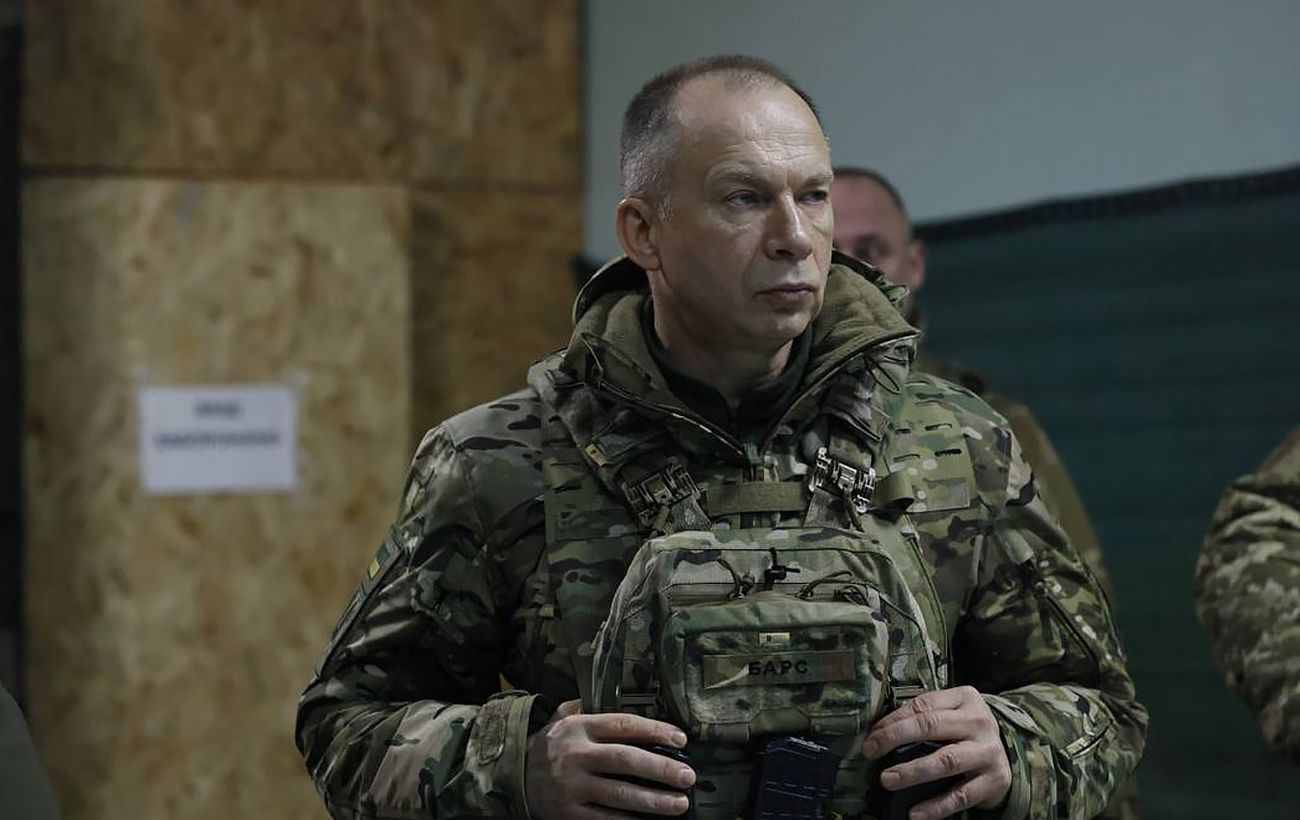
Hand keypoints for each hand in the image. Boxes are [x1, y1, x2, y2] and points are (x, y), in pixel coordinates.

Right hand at [525, 699, 696, 819]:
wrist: (509, 775)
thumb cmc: (548, 745)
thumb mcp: (563, 717)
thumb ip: (589, 706)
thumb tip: (623, 693)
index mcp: (579, 728)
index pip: (624, 725)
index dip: (656, 731)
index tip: (681, 739)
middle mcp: (576, 756)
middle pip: (625, 760)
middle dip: (660, 768)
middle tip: (687, 776)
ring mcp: (572, 787)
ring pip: (619, 794)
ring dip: (653, 800)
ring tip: (679, 803)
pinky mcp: (568, 814)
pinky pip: (605, 819)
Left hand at [863, 686, 1011, 819]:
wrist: (1006, 755)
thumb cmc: (966, 732)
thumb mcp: (951, 714)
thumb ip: (923, 716)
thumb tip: (880, 731)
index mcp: (966, 699)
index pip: (923, 706)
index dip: (893, 720)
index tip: (872, 736)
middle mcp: (980, 722)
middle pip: (932, 726)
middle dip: (896, 738)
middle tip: (871, 751)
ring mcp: (988, 752)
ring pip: (946, 760)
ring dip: (913, 771)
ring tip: (888, 780)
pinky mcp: (995, 781)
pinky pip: (961, 796)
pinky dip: (937, 806)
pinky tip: (916, 813)